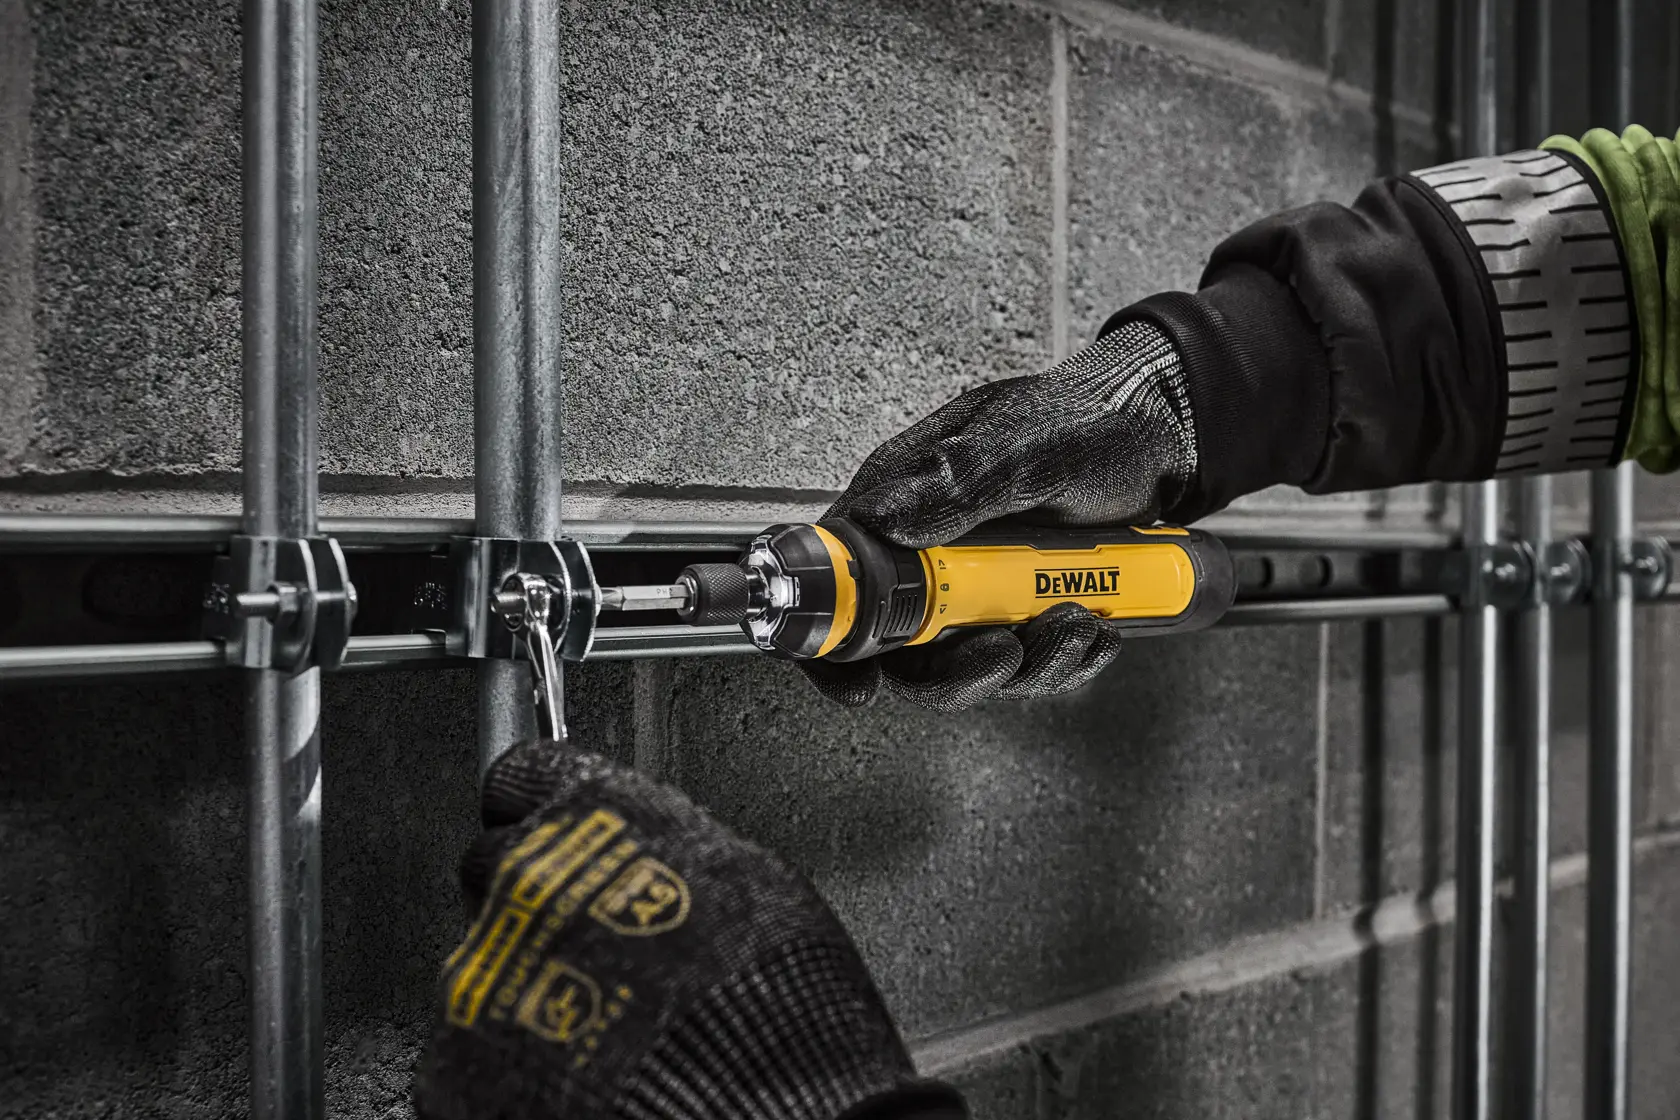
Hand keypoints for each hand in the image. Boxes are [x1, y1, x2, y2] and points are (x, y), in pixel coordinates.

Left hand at [413, 741, 964, 1119]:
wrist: (757, 1111)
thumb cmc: (776, 998)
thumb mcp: (749, 875)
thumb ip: (666, 844)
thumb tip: (650, 846)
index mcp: (594, 813)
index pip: (524, 776)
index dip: (545, 810)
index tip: (557, 831)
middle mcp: (524, 877)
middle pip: (493, 865)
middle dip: (534, 898)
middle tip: (592, 944)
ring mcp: (482, 969)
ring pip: (483, 957)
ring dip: (526, 980)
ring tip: (599, 1024)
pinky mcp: (454, 1060)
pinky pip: (468, 1044)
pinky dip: (509, 1058)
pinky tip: (576, 1072)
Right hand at [802, 319, 1197, 711]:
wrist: (1160, 433)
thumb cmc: (1086, 419)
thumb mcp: (1026, 445)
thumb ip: (956, 479)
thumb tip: (883, 516)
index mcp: (902, 500)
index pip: (839, 581)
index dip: (836, 647)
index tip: (862, 684)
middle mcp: (928, 550)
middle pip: (902, 653)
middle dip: (956, 673)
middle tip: (1007, 652)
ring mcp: (975, 586)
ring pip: (970, 666)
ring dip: (1029, 664)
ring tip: (1078, 622)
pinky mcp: (1020, 609)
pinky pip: (1027, 663)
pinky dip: (1065, 660)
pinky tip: (1097, 629)